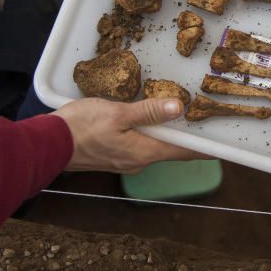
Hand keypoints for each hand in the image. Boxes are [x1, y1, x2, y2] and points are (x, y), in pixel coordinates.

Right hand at [54, 97, 208, 174]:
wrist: (48, 144)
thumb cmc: (81, 126)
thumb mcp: (117, 113)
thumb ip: (149, 111)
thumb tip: (179, 108)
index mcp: (144, 153)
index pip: (184, 152)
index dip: (205, 147)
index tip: (223, 144)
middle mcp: (138, 162)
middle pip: (171, 149)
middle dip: (186, 136)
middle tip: (201, 119)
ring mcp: (125, 162)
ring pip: (153, 147)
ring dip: (166, 134)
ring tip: (178, 115)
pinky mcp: (112, 157)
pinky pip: (138, 146)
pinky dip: (148, 134)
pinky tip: (146, 120)